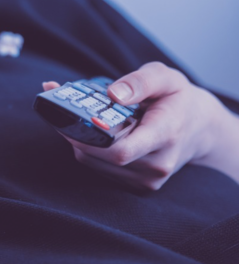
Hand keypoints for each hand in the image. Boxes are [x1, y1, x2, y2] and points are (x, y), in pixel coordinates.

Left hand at [43, 62, 238, 190]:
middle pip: (101, 157)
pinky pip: (100, 169)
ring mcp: (148, 179)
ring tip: (78, 118)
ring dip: (79, 141)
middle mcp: (158, 164)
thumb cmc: (178, 99)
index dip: (90, 139)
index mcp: (165, 135)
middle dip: (76, 134)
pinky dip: (89, 150)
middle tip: (63, 110)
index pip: (122, 151)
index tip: (73, 120)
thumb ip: (140, 81)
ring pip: (94, 163)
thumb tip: (113, 93)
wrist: (200, 128)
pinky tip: (92, 133)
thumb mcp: (165, 78)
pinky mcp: (138, 185)